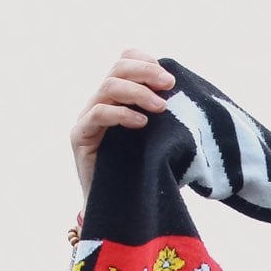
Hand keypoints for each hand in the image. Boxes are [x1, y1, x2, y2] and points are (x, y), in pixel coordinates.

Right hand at [72, 48, 173, 200]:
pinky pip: (98, 114)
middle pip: (117, 69)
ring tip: (161, 107)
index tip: (168, 75)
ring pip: (108, 87)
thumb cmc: (141, 174)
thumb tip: (191, 99)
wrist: (116, 209)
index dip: (144, 61)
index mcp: (116, 98)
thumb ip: (165, 116)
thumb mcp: (157, 139)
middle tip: (170, 84)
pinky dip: (122, 114)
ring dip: (138, 92)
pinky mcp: (79, 137)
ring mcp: (86, 118)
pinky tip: (142, 123)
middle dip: (146, 72)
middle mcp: (98, 103)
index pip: (123, 62)